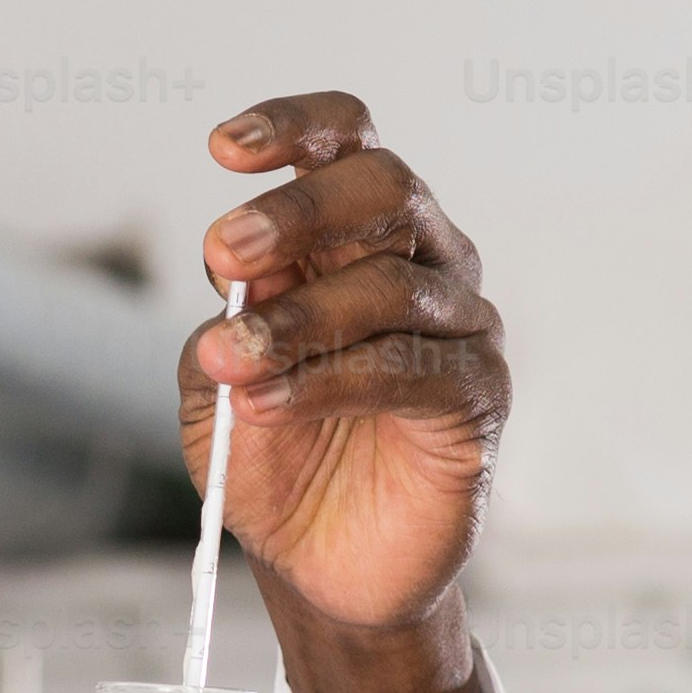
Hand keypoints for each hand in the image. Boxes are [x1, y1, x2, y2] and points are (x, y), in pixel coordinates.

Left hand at [193, 94, 507, 635]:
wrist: (317, 565)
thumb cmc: (272, 457)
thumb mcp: (213, 380)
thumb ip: (226, 317)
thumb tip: (241, 270)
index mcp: (357, 236)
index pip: (347, 143)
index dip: (294, 127)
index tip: (223, 149)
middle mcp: (421, 261)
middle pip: (383, 188)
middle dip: (296, 213)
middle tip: (224, 254)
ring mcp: (459, 324)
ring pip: (389, 286)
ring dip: (294, 320)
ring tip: (227, 360)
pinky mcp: (478, 394)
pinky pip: (409, 367)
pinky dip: (327, 381)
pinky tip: (264, 403)